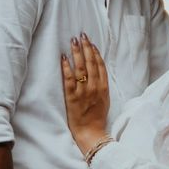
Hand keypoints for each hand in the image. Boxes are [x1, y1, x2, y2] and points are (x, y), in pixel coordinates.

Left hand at [62, 32, 109, 153]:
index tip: (91, 43)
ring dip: (76, 53)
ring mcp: (83, 92)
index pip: (100, 66)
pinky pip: (69, 79)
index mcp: (103, 88)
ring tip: (73, 41)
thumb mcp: (105, 100)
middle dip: (86, 47)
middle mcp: (94, 87)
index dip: (95, 53)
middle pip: (90, 63)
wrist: (91, 133)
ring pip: (80, 68)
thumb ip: (102, 86)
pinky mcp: (72, 97)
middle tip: (81, 35)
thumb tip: (98, 74)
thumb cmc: (97, 119)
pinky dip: (66, 67)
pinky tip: (63, 57)